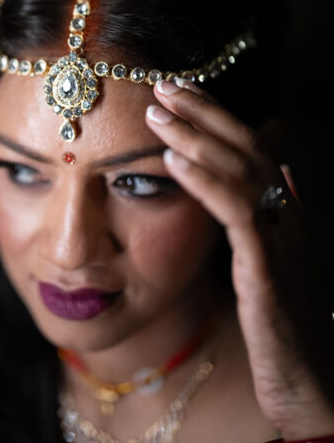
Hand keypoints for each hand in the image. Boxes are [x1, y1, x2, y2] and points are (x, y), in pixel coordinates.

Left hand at [145, 78, 333, 438]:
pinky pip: (237, 214)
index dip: (215, 114)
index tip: (178, 90)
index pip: (250, 147)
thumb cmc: (285, 323)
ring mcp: (281, 240)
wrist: (313, 384)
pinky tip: (174, 162)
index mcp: (285, 211)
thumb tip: (277, 171)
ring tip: (158, 113)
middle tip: (163, 85)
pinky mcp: (268, 270)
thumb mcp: (273, 260)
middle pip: (246, 147)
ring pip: (242, 172)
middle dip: (203, 112)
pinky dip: (205, 182)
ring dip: (197, 137)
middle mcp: (287, 216)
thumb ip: (268, 215)